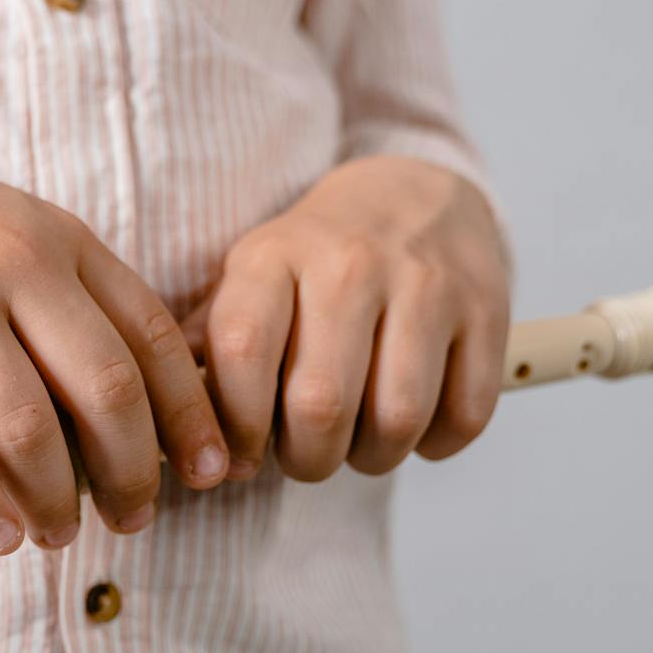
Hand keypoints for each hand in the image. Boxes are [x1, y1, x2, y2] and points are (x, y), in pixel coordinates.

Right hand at [0, 108, 228, 553]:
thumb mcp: (13, 230)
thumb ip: (75, 297)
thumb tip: (145, 406)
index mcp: (58, 239)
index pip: (153, 337)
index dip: (191, 415)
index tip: (210, 471)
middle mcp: (10, 265)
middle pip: (105, 391)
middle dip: (132, 472)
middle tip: (132, 517)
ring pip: (26, 428)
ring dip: (54, 500)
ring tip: (59, 535)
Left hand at [182, 156, 509, 480]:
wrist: (415, 193)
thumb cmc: (317, 260)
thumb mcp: (250, 276)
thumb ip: (208, 344)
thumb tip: (165, 422)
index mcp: (276, 256)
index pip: (244, 354)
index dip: (237, 429)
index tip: (237, 457)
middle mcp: (351, 263)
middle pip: (321, 405)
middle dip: (308, 460)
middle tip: (307, 456)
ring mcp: (427, 284)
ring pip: (398, 419)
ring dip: (373, 458)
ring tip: (360, 445)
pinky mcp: (487, 310)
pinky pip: (465, 414)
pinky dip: (436, 443)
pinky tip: (416, 425)